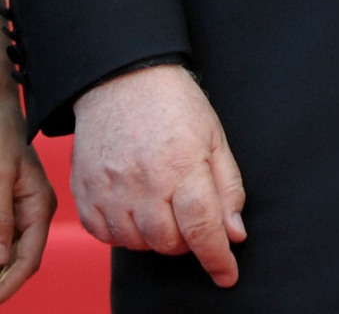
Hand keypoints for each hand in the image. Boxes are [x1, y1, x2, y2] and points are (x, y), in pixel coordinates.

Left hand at [0, 91, 54, 303]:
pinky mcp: (6, 207)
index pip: (28, 259)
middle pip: (18, 260)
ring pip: (6, 252)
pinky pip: (1, 237)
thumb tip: (1, 259)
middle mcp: (33, 213)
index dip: (8, 285)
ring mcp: (20, 210)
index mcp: (39, 207)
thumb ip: (0, 218)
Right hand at [71, 64, 245, 286]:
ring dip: (158, 237)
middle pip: (169, 242)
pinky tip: (137, 208)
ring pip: (138, 243)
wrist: (122, 83)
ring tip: (164, 204)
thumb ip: (228, 187)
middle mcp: (143, 184)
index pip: (202, 227)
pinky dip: (126, 232)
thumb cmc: (175, 106)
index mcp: (182, 166)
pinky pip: (107, 236)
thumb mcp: (216, 137)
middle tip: (192, 215)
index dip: (217, 257)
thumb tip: (235, 233)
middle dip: (188, 240)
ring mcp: (109, 191)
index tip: (227, 275)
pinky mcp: (85, 195)